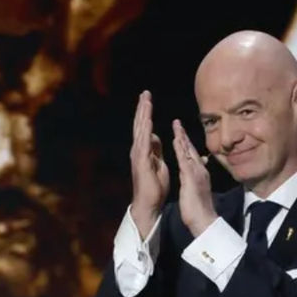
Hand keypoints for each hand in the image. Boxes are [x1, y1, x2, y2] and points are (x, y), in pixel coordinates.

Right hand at [129, 91, 169, 236]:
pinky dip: (145, 130)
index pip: (145, 127)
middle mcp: (138, 150)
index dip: (146, 113)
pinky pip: (144, 142)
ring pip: (141, 130)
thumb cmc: (154, 186)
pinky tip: (148, 120)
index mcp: (144, 150)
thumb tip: (155, 137)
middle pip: (141, 125)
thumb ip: (156, 150)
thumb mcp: (158, 163)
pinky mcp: (141, 161)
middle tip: (145, 93)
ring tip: (145, 100)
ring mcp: (138, 155)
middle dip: (143, 108)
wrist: (148, 203)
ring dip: (143, 115)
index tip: (148, 99)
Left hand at [172, 119, 216, 235]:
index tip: (179, 132)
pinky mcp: (191, 177)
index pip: (191, 155)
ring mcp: (196, 172)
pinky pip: (185, 160)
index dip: (185, 143)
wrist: (203, 219)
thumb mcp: (197, 188)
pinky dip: (181, 150)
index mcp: (198, 173)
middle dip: (183, 135)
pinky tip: (177, 141)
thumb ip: (197, 178)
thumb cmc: (198, 207)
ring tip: (176, 126)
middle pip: (191, 150)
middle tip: (177, 122)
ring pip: (188, 152)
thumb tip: (197, 171)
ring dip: (182, 138)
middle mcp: (199, 170)